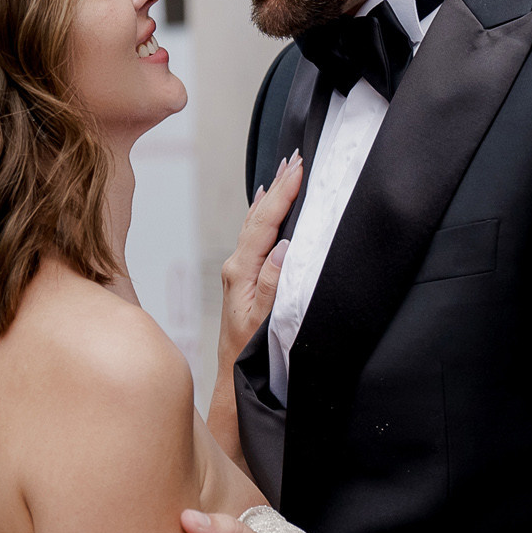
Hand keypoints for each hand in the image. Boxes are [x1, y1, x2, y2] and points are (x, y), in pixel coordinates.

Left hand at [219, 152, 301, 369]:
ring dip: (272, 196)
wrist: (232, 374)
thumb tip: (283, 248)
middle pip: (258, 217)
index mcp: (240, 272)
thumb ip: (273, 284)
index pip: (264, 224)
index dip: (283, 195)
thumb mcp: (263, 321)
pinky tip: (265, 203)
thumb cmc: (249, 352)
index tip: (298, 170)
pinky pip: (255, 235)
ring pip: (256, 223)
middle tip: (296, 158)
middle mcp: (235, 266)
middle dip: (278, 186)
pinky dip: (264, 214)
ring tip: (286, 172)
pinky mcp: (243, 275)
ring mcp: (237, 270)